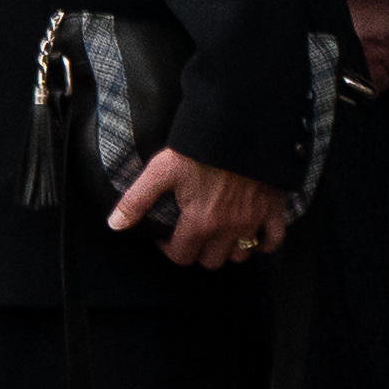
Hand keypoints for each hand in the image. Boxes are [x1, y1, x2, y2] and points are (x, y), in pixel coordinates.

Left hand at [109, 146, 291, 269]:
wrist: (238, 128)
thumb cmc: (196, 149)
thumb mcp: (160, 171)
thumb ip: (137, 200)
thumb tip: (115, 225)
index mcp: (200, 222)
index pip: (182, 256)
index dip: (170, 249)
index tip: (166, 236)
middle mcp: (228, 228)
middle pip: (212, 261)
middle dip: (198, 252)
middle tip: (191, 235)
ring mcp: (253, 221)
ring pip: (241, 255)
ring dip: (228, 249)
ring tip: (218, 235)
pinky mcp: (273, 209)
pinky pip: (274, 240)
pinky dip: (264, 243)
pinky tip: (252, 235)